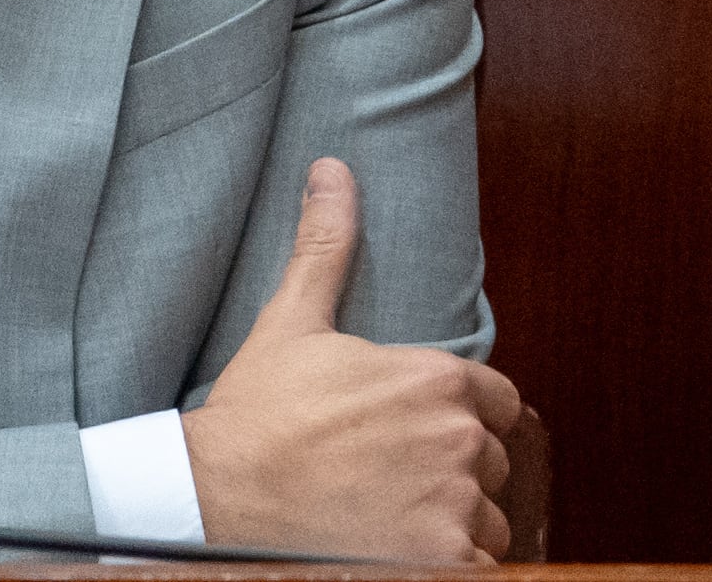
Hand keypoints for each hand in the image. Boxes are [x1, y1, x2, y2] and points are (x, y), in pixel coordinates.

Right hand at [182, 159, 519, 561]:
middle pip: (490, 465)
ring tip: (389, 521)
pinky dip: (452, 567)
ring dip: (453, 527)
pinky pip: (480, 570)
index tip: (418, 439)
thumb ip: (327, 246)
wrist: (213, 499)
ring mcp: (451, 507)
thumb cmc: (254, 418)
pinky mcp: (438, 562)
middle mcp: (458, 441)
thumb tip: (332, 170)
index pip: (498, 405)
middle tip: (391, 484)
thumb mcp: (293, 323)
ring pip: (485, 523)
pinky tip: (404, 554)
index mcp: (439, 381)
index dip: (463, 421)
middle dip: (454, 476)